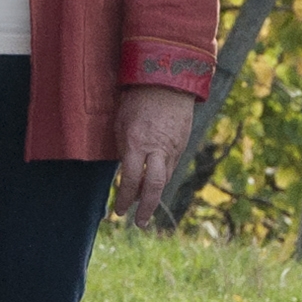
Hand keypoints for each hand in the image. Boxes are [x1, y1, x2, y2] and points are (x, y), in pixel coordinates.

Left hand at [110, 84, 197, 226]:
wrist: (168, 80)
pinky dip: (162, 177)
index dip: (124, 198)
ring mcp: (172, 148)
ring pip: (164, 179)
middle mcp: (157, 149)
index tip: (119, 211)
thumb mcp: (121, 122)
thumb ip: (123, 148)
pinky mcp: (182, 144)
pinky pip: (171, 166)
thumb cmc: (138, 98)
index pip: (130, 180)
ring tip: (144, 206)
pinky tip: (154, 182)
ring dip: (154, 194)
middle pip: (154, 187)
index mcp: (137, 143)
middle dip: (146, 208)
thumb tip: (123, 168)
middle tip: (138, 222)